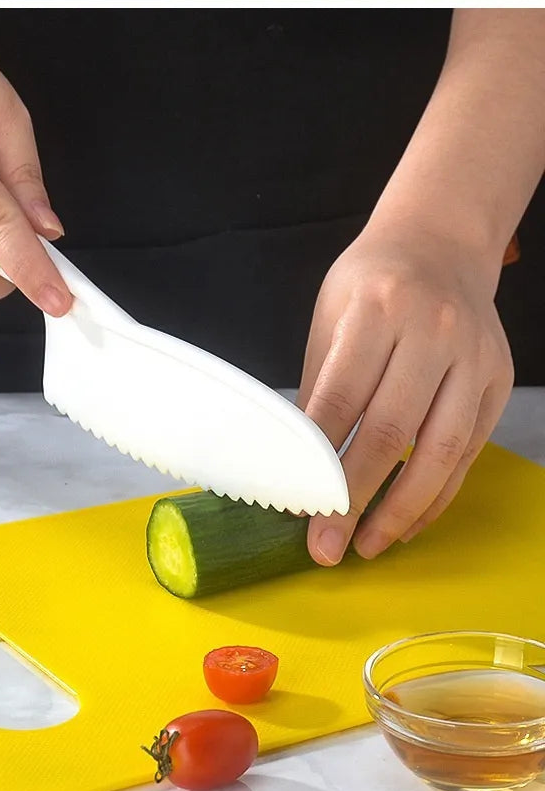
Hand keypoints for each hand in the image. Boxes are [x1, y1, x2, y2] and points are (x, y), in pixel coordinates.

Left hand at [298, 220, 512, 564]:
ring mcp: (473, 355)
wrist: (441, 243)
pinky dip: (437, 494)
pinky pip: (468, 451)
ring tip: (366, 545)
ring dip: (402, 510)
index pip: (342, 396)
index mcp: (379, 305)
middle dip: (353, 497)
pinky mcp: (497, 379)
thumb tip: (292, 463)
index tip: (297, 507)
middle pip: (390, 429)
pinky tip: (407, 520)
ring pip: (440, 450)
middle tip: (325, 547)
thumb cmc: (374, 282)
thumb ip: (319, 382)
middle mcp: (433, 328)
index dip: (317, 458)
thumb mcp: (332, 311)